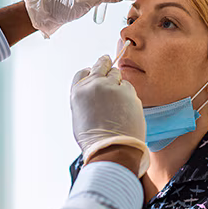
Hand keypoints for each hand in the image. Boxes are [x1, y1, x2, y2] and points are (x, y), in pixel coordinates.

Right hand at [71, 55, 149, 176]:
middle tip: (107, 61)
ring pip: (117, 75)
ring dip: (117, 82)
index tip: (94, 72)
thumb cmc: (94, 139)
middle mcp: (95, 85)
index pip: (83, 72)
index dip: (90, 72)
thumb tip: (94, 93)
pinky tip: (125, 107)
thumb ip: (86, 98)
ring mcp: (113, 87)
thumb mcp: (80, 116)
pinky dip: (127, 93)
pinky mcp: (129, 93)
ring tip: (117, 98)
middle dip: (105, 63)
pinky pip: (128, 87)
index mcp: (78, 91)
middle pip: (101, 65)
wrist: (112, 148)